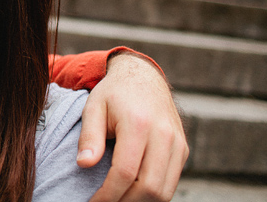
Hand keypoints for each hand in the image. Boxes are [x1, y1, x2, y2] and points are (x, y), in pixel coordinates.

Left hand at [77, 52, 188, 201]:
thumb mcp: (93, 107)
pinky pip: (171, 182)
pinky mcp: (183, 150)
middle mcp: (163, 135)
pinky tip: (132, 193)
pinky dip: (153, 194)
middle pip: (149, 187)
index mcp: (138, 123)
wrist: (143, 76)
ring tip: (117, 201)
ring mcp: (178, 143)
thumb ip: (89, 136)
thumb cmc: (113, 93)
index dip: (109, 194)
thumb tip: (83, 164)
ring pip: (165, 190)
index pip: (125, 172)